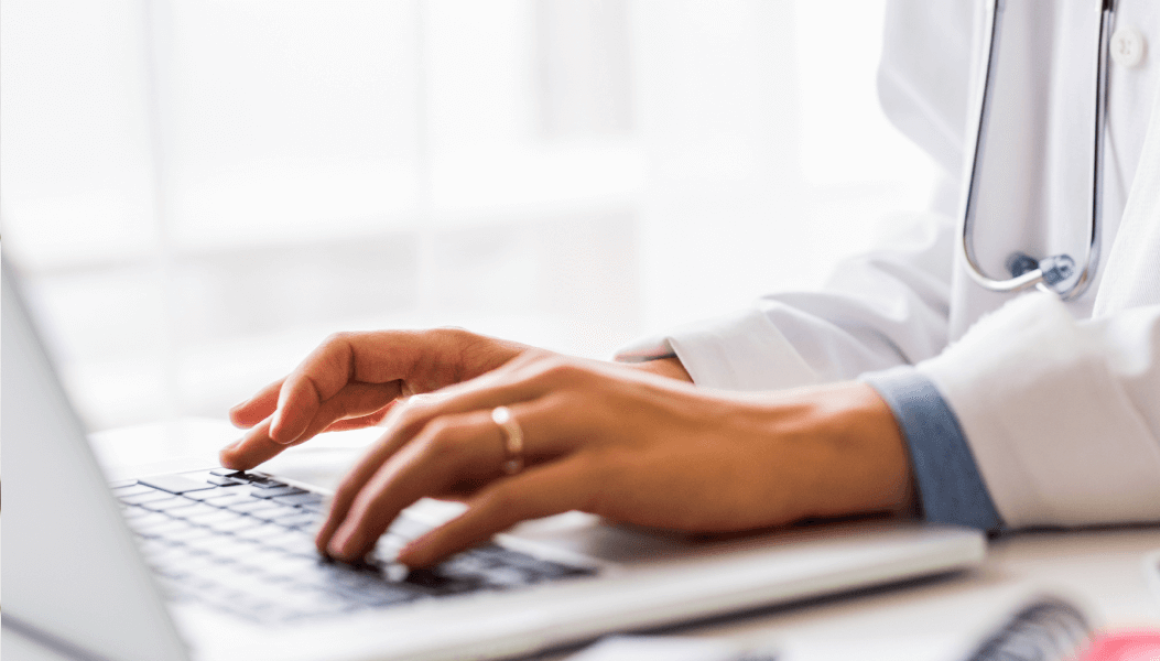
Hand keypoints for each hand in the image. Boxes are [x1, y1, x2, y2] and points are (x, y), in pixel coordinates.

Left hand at [312, 351, 910, 567]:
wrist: (777, 448)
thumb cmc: (680, 451)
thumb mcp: (581, 431)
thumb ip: (506, 446)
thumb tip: (424, 486)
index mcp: (531, 365)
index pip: (402, 380)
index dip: (324, 411)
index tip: (263, 442)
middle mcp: (544, 378)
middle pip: (409, 420)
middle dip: (343, 480)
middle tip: (319, 536)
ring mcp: (574, 419)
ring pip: (441, 451)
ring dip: (377, 505)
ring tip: (347, 551)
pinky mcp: (604, 466)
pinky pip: (503, 498)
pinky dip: (446, 531)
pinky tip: (415, 560)